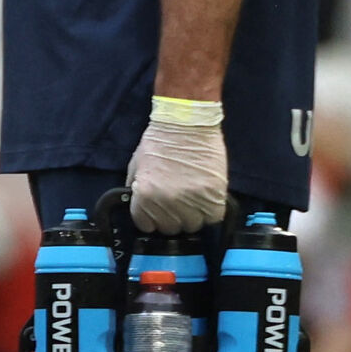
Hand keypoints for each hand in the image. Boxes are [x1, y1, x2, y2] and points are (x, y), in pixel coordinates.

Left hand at [128, 115, 228, 232]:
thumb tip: (138, 208)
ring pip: (192, 225)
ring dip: (191, 215)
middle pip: (170, 228)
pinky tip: (204, 198)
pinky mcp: (215, 196)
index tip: (155, 211)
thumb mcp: (136, 164)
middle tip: (174, 202)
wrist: (186, 123)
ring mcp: (193, 200)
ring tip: (190, 199)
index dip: (150, 218)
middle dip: (170, 217)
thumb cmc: (160, 141)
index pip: (146, 225)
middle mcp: (168, 201)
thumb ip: (136, 189)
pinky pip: (213, 218)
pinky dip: (209, 211)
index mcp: (145, 194)